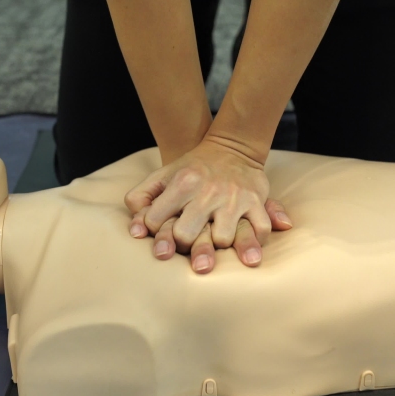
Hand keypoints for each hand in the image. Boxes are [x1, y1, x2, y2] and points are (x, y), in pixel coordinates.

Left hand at [125, 138, 292, 268]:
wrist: (231, 148)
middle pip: (186, 236)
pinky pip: (258, 231)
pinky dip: (253, 242)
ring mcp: (234, 198)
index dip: (157, 233)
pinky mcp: (257, 201)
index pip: (157, 222)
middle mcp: (207, 191)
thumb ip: (140, 198)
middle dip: (184, 246)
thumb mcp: (162, 175)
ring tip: (216, 244)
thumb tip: (135, 233)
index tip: (164, 233)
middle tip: (188, 246)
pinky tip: (245, 246)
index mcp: (182, 183)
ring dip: (218, 247)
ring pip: (222, 240)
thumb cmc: (191, 168)